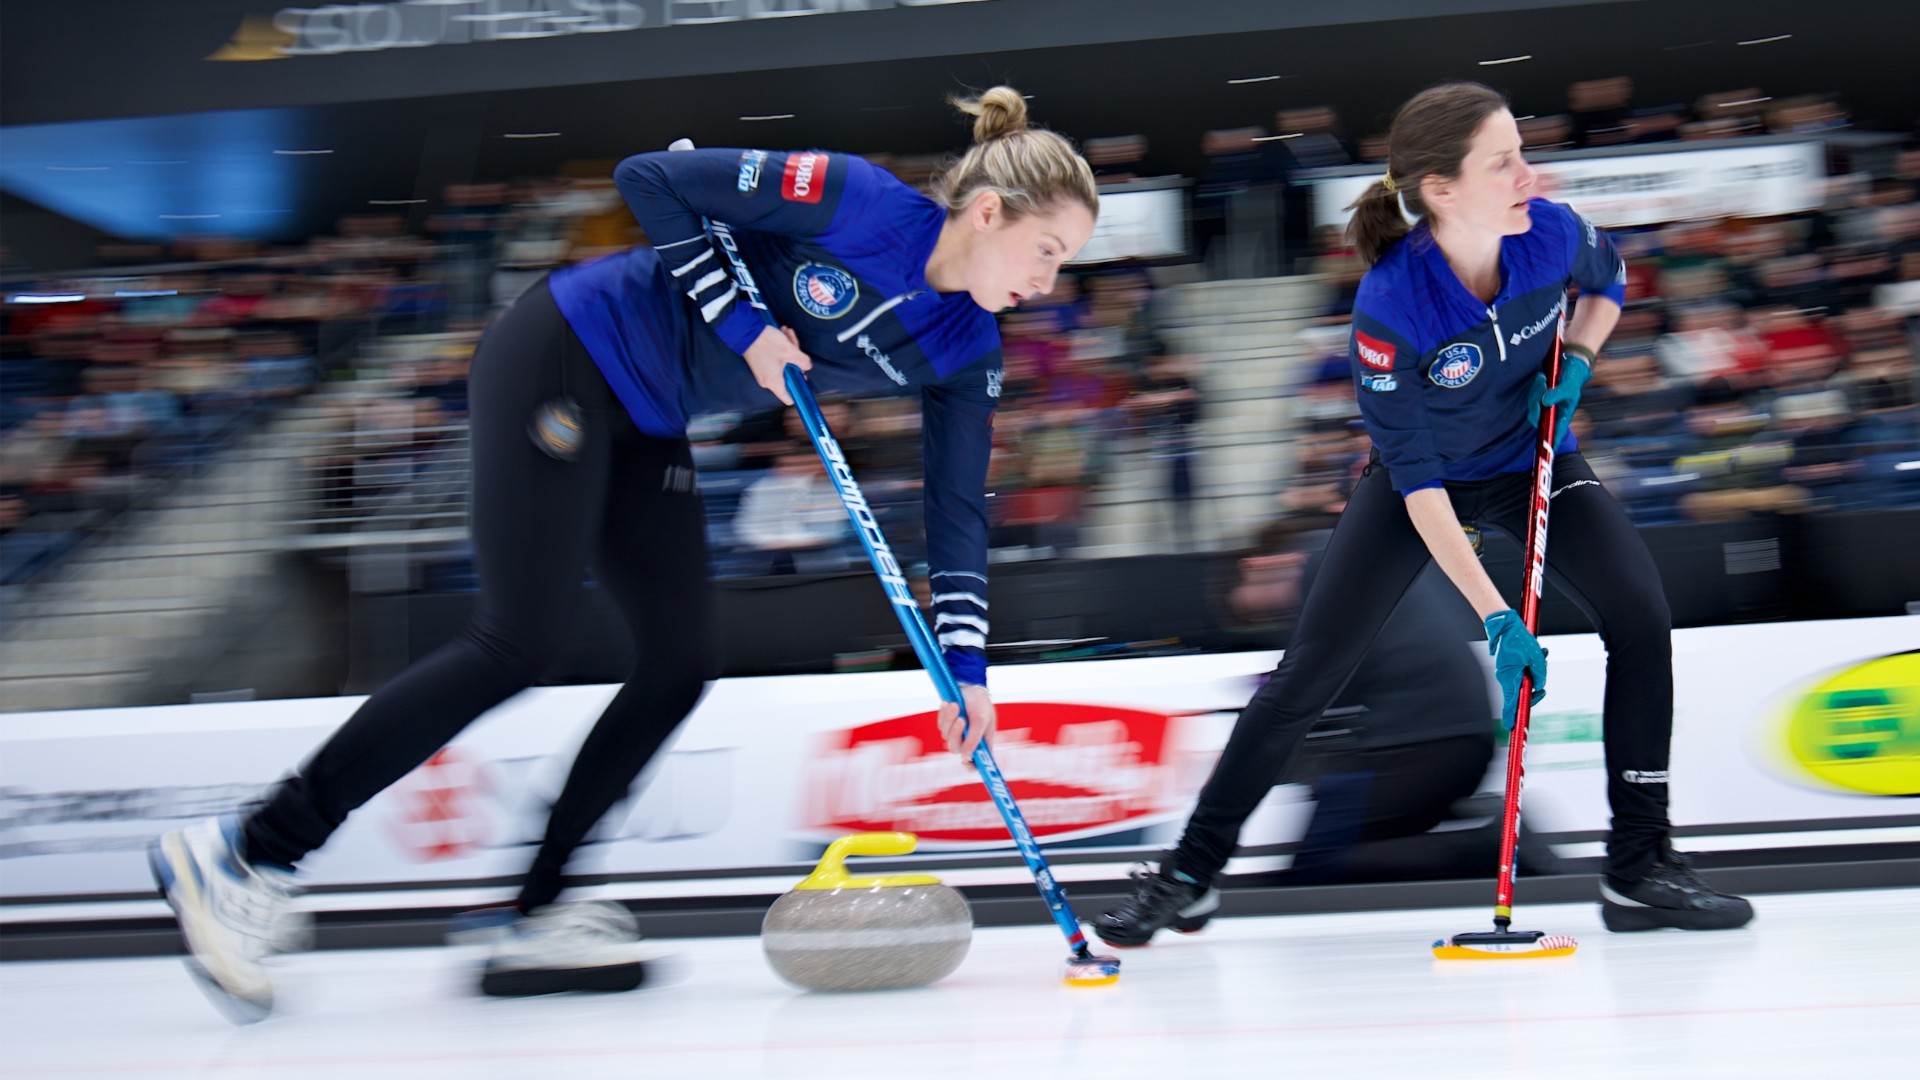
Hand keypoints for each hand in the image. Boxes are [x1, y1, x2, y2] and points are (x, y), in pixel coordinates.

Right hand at [742, 325, 811, 405]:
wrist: (745, 331)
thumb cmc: (767, 343)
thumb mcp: (790, 351)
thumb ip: (803, 361)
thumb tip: (807, 366)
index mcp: (774, 383)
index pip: (788, 399)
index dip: (798, 391)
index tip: (803, 378)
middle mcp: (767, 381)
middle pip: (788, 377)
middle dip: (795, 360)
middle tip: (795, 346)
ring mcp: (763, 372)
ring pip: (782, 365)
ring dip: (788, 350)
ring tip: (788, 333)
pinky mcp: (760, 364)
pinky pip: (774, 361)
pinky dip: (780, 349)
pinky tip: (783, 333)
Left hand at [936, 683, 996, 760]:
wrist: (968, 685)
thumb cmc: (979, 703)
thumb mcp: (980, 720)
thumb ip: (974, 740)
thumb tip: (966, 759)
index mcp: (982, 743)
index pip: (976, 764)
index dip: (971, 767)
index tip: (966, 763)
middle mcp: (969, 741)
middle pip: (956, 749)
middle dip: (956, 734)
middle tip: (961, 719)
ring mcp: (956, 733)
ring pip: (946, 736)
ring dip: (950, 719)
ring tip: (955, 705)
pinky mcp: (947, 725)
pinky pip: (941, 725)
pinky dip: (945, 714)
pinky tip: (949, 703)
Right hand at [1483, 609, 1546, 729]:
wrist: (1505, 625)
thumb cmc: (1517, 639)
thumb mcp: (1536, 657)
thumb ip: (1540, 674)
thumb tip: (1539, 685)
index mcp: (1510, 677)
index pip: (1511, 702)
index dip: (1511, 716)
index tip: (1511, 728)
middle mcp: (1505, 677)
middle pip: (1521, 693)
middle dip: (1534, 690)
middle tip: (1542, 689)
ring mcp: (1506, 672)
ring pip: (1523, 681)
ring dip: (1534, 673)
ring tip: (1541, 656)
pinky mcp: (1508, 667)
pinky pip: (1520, 673)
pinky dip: (1530, 667)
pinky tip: (1537, 654)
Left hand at [1526, 348, 1593, 446]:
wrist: (1569, 361)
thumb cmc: (1573, 376)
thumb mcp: (1569, 385)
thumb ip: (1558, 394)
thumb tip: (1545, 402)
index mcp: (1562, 413)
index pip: (1555, 431)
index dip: (1550, 441)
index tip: (1547, 450)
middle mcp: (1551, 411)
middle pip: (1537, 417)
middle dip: (1536, 405)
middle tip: (1542, 387)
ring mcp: (1543, 403)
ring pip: (1532, 405)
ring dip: (1536, 391)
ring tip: (1544, 379)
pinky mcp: (1537, 394)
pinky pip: (1531, 395)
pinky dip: (1534, 386)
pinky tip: (1541, 377)